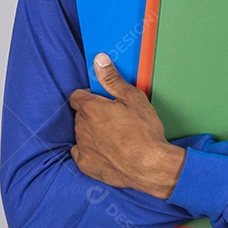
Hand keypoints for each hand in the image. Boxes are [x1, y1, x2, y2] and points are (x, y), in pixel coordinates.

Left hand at [68, 53, 184, 198]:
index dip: (89, 96)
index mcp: (91, 109)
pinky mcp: (86, 165)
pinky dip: (90, 150)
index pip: (77, 96)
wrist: (150, 167)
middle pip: (80, 115)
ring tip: (114, 136)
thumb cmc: (144, 132)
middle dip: (92, 114)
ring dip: (91, 132)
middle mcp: (82, 127)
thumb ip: (112, 79)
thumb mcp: (133, 98)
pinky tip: (106, 151)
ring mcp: (83, 147)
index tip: (102, 100)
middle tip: (114, 118)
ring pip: (81, 133)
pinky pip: (81, 153)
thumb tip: (99, 60)